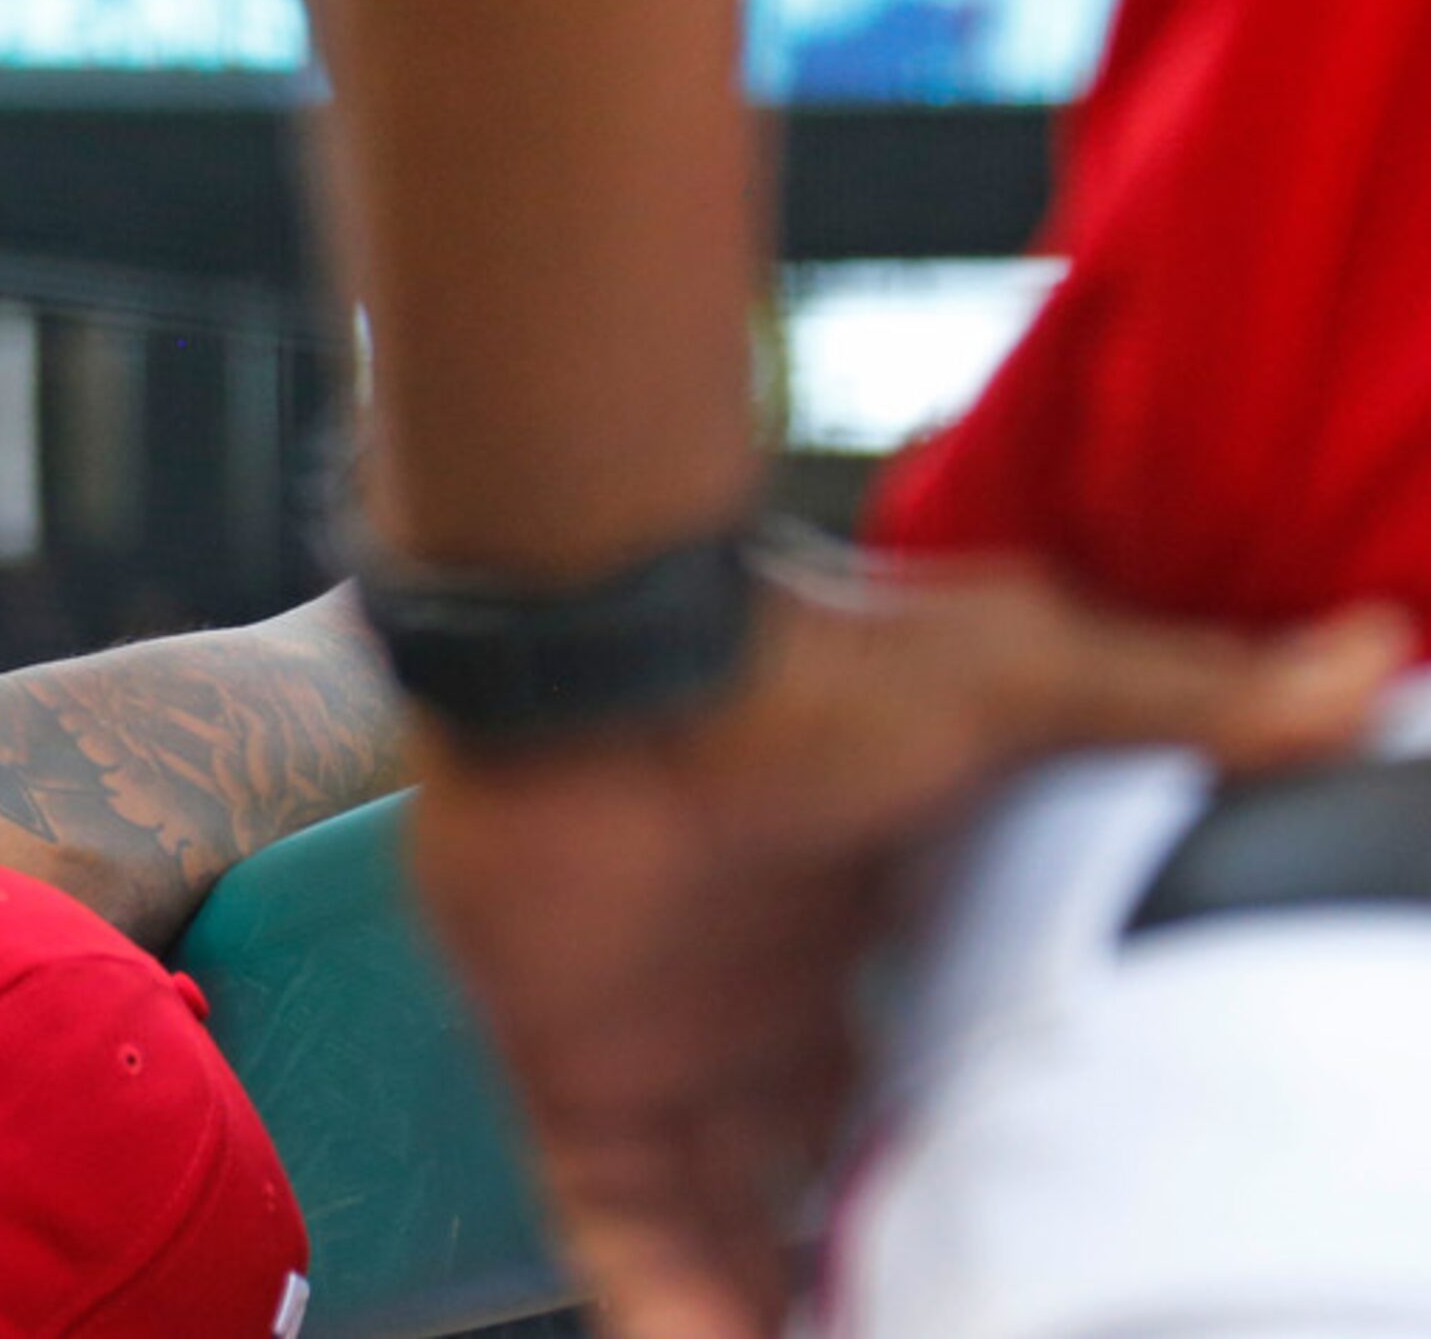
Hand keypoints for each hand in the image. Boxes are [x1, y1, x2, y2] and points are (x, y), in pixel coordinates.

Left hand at [407, 551, 1409, 1338]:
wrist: (609, 653)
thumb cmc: (795, 663)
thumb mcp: (1018, 687)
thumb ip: (1177, 703)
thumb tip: (1361, 666)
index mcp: (877, 940)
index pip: (941, 1090)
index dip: (985, 1174)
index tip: (1044, 1249)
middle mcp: (772, 1012)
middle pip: (839, 1187)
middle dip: (887, 1270)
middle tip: (952, 1317)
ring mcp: (669, 1050)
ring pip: (729, 1240)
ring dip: (777, 1313)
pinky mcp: (573, 1078)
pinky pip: (613, 1237)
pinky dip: (654, 1311)